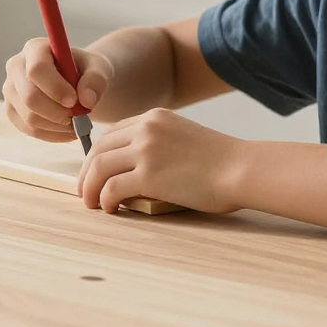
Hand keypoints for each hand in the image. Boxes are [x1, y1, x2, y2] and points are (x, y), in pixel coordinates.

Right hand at [4, 38, 112, 142]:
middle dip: (57, 113)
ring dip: (57, 126)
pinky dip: (51, 135)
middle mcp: (16, 66)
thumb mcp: (98, 69)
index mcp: (35, 48)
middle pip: (29, 97)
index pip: (36, 70)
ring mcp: (10, 89)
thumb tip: (86, 100)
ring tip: (77, 123)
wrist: (76, 81)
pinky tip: (67, 131)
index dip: (55, 89)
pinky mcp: (11, 109)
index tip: (74, 101)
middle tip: (78, 116)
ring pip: (29, 117)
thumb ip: (96, 80)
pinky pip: (28, 129)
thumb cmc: (85, 71)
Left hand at [79, 108, 245, 213]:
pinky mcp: (148, 175)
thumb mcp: (184, 137)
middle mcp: (145, 129)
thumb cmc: (221, 161)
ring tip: (92, 204)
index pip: (111, 134)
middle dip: (87, 173)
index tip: (94, 173)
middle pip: (98, 149)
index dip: (96, 155)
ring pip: (98, 168)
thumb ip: (159, 144)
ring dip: (90, 188)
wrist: (241, 168)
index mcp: (154, 118)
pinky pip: (111, 188)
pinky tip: (110, 208)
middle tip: (85, 192)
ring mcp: (146, 150)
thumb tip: (135, 170)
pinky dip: (105, 200)